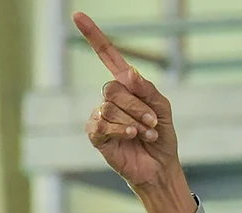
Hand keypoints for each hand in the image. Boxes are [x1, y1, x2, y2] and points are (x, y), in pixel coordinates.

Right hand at [75, 12, 181, 192]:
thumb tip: (127, 72)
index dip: (94, 36)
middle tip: (152, 123)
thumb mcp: (162, 109)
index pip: (107, 56)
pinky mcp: (96, 134)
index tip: (78, 16)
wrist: (160, 167)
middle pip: (113, 88)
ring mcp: (100, 115)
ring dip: (135, 121)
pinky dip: (121, 130)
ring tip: (146, 134)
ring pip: (110, 107)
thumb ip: (147, 89)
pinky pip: (102, 124)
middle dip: (138, 106)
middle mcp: (110, 98)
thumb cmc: (161, 136)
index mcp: (126, 86)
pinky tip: (132, 136)